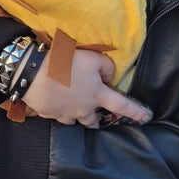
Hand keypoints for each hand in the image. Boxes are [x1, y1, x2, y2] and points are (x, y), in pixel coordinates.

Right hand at [22, 48, 151, 127]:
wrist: (33, 73)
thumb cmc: (66, 63)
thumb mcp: (92, 57)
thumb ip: (106, 67)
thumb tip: (109, 77)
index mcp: (97, 95)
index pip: (122, 106)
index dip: (136, 112)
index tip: (146, 118)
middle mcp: (84, 109)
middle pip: (95, 121)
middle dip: (98, 121)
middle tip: (98, 118)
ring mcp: (65, 114)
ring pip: (76, 121)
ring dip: (78, 117)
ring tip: (76, 110)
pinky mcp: (49, 114)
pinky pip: (58, 116)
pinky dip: (60, 112)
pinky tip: (56, 103)